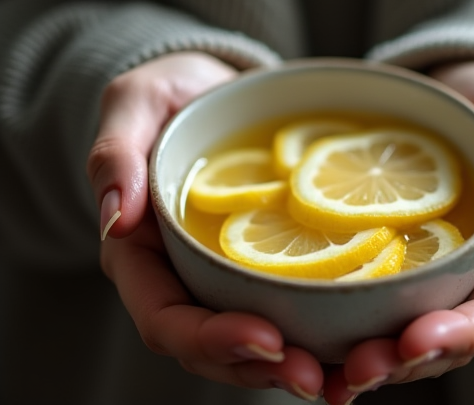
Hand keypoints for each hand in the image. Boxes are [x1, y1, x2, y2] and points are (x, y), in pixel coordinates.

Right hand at [87, 52, 322, 399]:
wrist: (215, 96)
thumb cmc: (173, 97)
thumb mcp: (138, 104)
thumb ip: (116, 154)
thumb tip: (116, 217)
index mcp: (141, 253)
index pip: (164, 317)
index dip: (211, 338)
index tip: (267, 337)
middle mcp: (179, 278)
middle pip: (212, 348)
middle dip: (261, 369)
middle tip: (317, 377)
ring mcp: (221, 279)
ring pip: (250, 346)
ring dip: (294, 368)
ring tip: (345, 378)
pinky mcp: (263, 269)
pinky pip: (284, 313)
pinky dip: (317, 338)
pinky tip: (356, 346)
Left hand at [322, 61, 473, 402]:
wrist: (451, 96)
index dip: (461, 336)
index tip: (416, 341)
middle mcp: (465, 275)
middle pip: (440, 341)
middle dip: (400, 364)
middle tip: (354, 371)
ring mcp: (422, 273)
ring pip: (398, 337)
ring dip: (365, 364)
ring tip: (321, 377)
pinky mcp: (382, 261)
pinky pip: (364, 304)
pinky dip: (336, 332)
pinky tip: (298, 342)